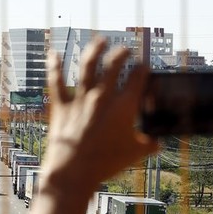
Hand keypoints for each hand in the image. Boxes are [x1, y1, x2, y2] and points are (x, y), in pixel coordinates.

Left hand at [43, 37, 158, 193]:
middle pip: (114, 65)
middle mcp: (102, 97)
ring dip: (95, 50)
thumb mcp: (134, 155)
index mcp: (124, 107)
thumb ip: (148, 145)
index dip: (143, 69)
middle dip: (122, 54)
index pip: (138, 78)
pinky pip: (57, 82)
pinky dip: (55, 66)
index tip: (144, 66)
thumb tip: (158, 144)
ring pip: (88, 66)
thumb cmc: (106, 164)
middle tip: (125, 50)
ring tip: (101, 40)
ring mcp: (81, 100)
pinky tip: (54, 53)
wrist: (74, 172)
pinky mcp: (62, 107)